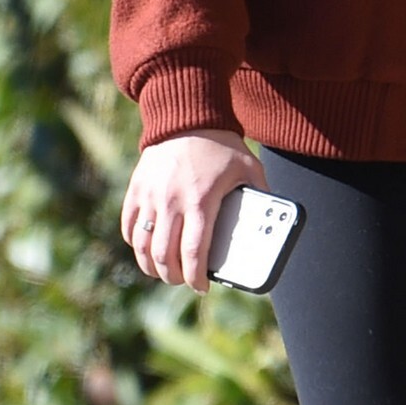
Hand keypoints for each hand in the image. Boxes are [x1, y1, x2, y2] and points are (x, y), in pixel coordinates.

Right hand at [121, 129, 266, 290]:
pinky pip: (130, 226)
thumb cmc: (220, 144)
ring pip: (143, 246)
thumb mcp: (248, 166)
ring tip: (162, 272)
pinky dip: (136, 244)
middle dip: (174, 277)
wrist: (185, 117)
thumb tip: (275, 218)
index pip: (194, 253)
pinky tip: (145, 248)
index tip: (202, 287)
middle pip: (165, 256)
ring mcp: (150, 197)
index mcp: (201, 202)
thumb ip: (261, 192)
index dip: (196, 278)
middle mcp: (171, 203)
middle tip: (183, 280)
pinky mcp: (136, 190)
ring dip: (151, 267)